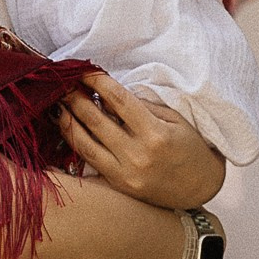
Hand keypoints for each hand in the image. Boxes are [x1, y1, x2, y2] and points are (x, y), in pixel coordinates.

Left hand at [59, 70, 224, 205]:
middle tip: (62, 84)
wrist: (200, 188)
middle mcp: (138, 156)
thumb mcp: (175, 120)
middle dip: (75, 98)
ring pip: (85, 145)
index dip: (98, 82)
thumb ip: (143, 107)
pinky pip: (89, 165)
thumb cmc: (191, 148)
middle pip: (96, 121)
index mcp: (156, 134)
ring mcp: (125, 175)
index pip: (119, 101)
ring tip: (58, 105)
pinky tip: (66, 132)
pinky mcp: (118, 187)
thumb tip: (109, 97)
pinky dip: (75, 146)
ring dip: (67, 122)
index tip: (83, 70)